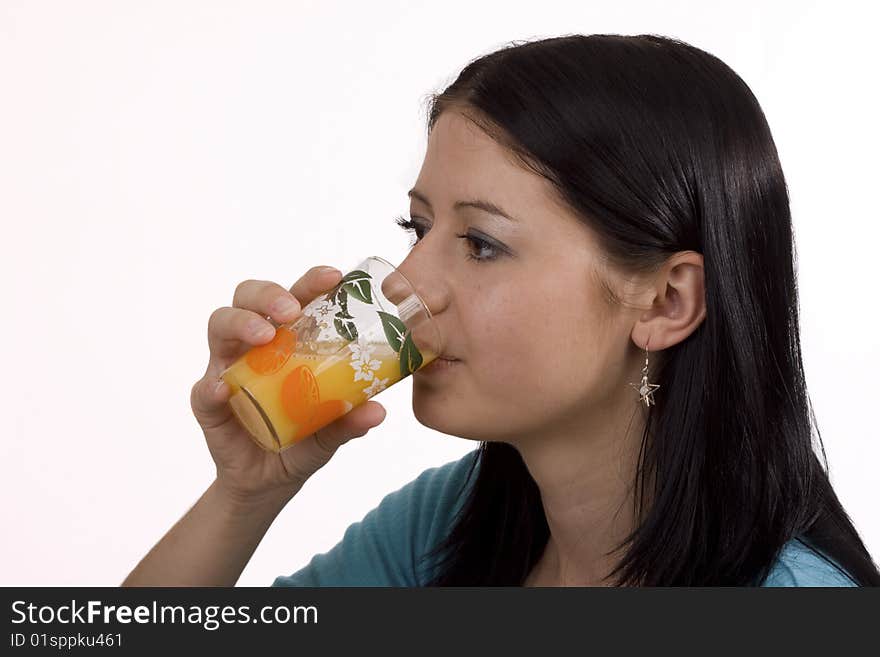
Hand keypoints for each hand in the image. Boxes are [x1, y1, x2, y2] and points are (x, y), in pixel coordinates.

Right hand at [190, 266, 386, 504]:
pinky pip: (202, 389)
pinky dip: (211, 386)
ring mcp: (227, 369)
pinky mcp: (207, 402)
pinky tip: (222, 390)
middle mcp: (254, 345)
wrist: (269, 482)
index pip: (295, 298)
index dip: (310, 282)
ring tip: (264, 337)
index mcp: (288, 340)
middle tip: (290, 311)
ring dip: (241, 324)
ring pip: (220, 325)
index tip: (333, 277)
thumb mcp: (331, 432)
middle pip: (249, 298)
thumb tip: (378, 410)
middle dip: (268, 295)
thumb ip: (349, 421)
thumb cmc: (303, 440)